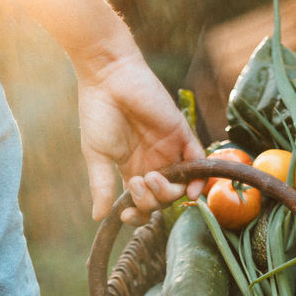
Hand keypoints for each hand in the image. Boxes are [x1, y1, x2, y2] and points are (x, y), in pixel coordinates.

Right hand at [75, 45, 203, 223]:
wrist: (109, 77)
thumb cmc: (98, 112)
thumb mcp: (97, 155)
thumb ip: (101, 186)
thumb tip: (98, 217)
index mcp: (131, 168)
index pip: (141, 202)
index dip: (136, 214)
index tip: (125, 215)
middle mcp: (152, 162)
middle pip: (161, 199)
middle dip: (151, 201)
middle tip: (138, 184)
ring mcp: (169, 150)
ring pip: (179, 186)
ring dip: (168, 193)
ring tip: (153, 178)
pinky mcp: (182, 134)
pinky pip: (198, 162)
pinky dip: (198, 180)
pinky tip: (190, 190)